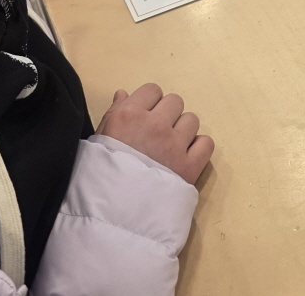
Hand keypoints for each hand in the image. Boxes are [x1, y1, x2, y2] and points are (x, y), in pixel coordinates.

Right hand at [97, 83, 213, 184]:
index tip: (145, 118)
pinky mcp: (190, 166)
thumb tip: (124, 93)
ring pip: (192, 120)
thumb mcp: (98, 141)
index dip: (150, 103)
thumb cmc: (99, 176)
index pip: (153, 90)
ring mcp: (174, 145)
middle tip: (157, 134)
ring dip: (183, 131)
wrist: (112, 214)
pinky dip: (198, 148)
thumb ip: (113, 114)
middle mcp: (155, 124)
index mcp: (129, 114)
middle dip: (167, 115)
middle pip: (175, 102)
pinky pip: (206, 143)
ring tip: (170, 148)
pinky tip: (186, 157)